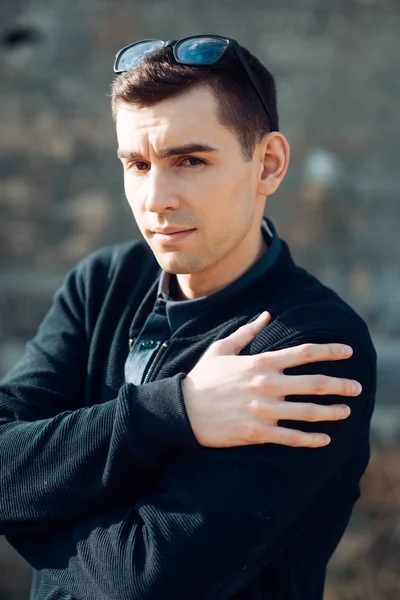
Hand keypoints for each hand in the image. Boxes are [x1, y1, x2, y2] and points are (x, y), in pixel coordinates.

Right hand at [181, 312, 361, 448]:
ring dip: (331, 412)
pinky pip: (291, 437)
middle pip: (314, 383)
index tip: (348, 352)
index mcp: (260, 362)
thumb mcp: (222, 348)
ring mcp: (263, 410)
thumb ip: (247, 332)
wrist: (183, 409)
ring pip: (307, 411)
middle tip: (358, 387)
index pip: (304, 353)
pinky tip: (325, 440)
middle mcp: (267, 384)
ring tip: (346, 412)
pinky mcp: (257, 432)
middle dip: (340, 385)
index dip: (330, 351)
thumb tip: (266, 315)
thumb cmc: (202, 377)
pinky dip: (311, 439)